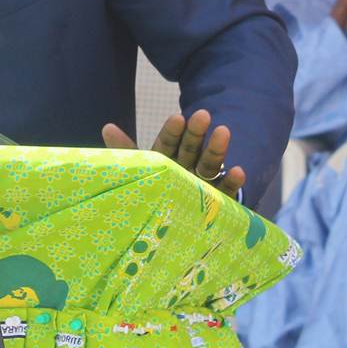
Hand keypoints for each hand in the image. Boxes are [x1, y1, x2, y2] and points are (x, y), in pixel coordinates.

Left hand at [101, 108, 245, 199]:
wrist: (170, 233)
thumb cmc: (152, 196)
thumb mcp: (139, 174)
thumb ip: (126, 152)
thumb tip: (107, 126)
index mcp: (164, 161)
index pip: (167, 143)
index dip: (172, 132)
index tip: (177, 118)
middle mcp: (184, 169)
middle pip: (190, 149)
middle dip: (196, 133)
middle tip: (201, 115)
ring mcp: (202, 184)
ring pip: (209, 165)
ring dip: (216, 149)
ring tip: (223, 131)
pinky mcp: (217, 202)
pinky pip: (225, 191)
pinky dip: (232, 182)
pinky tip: (239, 171)